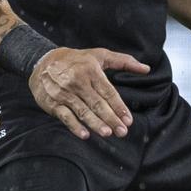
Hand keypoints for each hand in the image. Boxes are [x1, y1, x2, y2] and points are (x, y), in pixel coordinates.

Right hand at [30, 47, 150, 138]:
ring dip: (96, 124)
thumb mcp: (100, 55)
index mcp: (91, 70)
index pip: (108, 92)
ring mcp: (64, 93)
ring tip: (108, 133)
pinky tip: (85, 135)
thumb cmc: (77, 60)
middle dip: (111, 119)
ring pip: (83, 111)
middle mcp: (78, 82)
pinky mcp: (53, 103)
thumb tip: (147, 69)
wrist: (43, 62)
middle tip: (123, 131)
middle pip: (97, 104)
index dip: (119, 107)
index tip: (129, 120)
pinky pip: (65, 116)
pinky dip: (74, 126)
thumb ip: (124, 61)